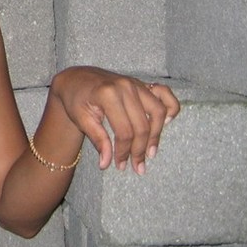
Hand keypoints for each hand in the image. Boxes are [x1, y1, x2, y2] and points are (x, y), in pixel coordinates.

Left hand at [50, 66, 180, 173]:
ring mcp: (135, 83)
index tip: (120, 165)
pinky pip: (164, 93)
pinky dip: (170, 107)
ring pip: (157, 111)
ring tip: (150, 153)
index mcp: (108, 94)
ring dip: (156, 135)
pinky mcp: (141, 83)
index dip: (123, 152)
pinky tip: (166, 123)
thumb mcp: (81, 119)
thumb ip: (97, 140)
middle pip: (142, 125)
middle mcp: (125, 86)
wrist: (76, 79)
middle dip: (140, 150)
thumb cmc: (76, 99)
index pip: (124, 131)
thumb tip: (106, 164)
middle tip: (137, 167)